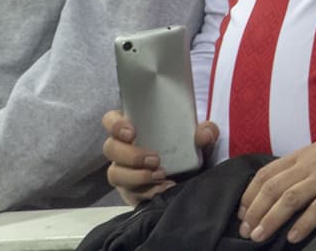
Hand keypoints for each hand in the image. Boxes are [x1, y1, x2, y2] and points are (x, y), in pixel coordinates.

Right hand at [101, 110, 218, 206]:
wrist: (190, 178)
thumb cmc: (186, 149)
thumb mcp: (198, 138)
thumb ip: (205, 131)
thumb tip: (204, 134)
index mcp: (134, 128)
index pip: (111, 120)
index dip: (115, 125)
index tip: (132, 132)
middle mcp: (123, 149)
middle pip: (110, 148)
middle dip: (131, 155)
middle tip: (155, 159)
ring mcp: (123, 172)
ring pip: (115, 173)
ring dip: (136, 176)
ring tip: (160, 176)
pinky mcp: (130, 192)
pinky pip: (129, 194)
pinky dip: (146, 192)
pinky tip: (163, 189)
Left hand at [237, 134, 315, 243]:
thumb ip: (303, 165)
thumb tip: (282, 186)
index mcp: (304, 153)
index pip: (267, 172)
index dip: (250, 193)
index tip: (242, 211)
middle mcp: (311, 163)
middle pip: (273, 187)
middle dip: (254, 211)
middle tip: (245, 230)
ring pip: (289, 198)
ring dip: (270, 219)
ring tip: (258, 236)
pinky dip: (302, 223)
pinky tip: (292, 237)